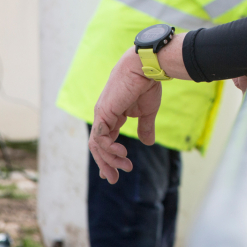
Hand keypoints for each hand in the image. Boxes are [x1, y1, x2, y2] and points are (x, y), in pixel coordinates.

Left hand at [88, 48, 161, 183]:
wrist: (146, 68)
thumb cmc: (147, 85)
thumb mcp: (148, 112)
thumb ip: (145, 128)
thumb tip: (148, 143)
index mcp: (113, 115)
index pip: (106, 140)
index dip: (109, 156)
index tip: (116, 171)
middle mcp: (104, 116)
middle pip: (98, 146)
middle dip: (106, 164)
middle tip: (114, 178)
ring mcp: (101, 115)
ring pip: (98, 145)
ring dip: (110, 159)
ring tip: (125, 166)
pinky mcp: (103, 113)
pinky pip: (100, 137)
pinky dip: (109, 148)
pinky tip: (122, 152)